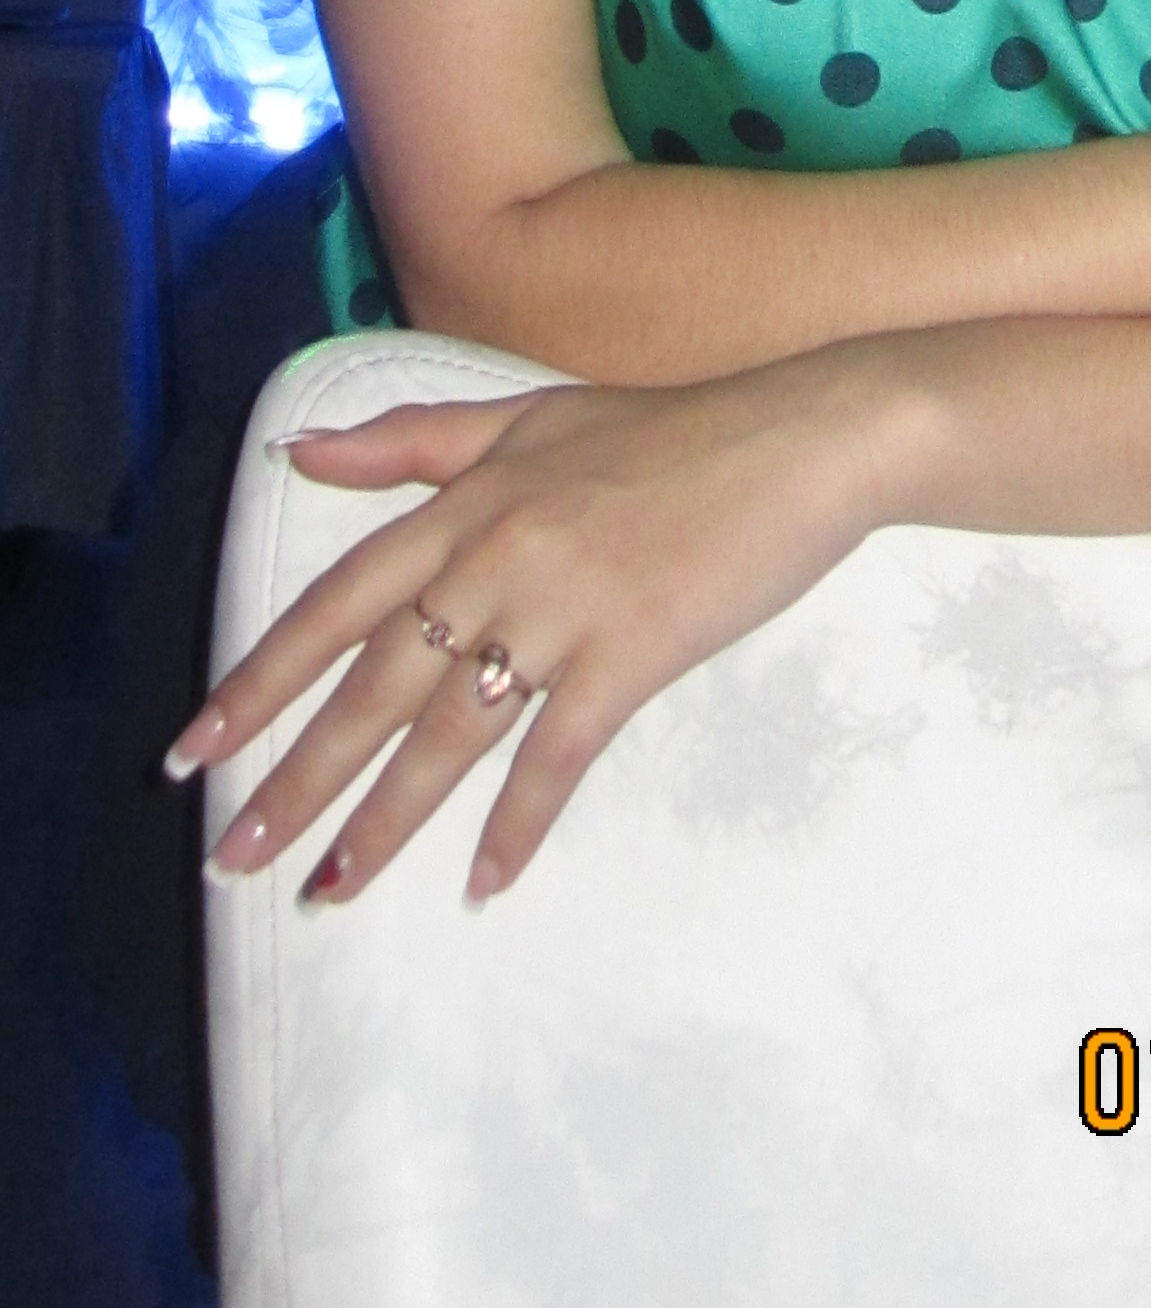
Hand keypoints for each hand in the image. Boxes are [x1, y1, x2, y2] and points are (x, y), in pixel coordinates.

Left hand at [169, 346, 899, 909]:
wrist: (800, 437)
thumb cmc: (668, 430)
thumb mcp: (528, 417)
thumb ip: (410, 443)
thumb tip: (295, 453)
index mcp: (465, 503)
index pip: (335, 605)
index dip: (260, 680)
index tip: (192, 752)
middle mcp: (496, 556)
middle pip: (375, 686)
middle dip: (296, 778)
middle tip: (234, 858)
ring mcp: (564, 607)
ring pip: (450, 734)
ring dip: (385, 822)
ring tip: (330, 890)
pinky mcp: (632, 653)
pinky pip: (557, 756)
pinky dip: (519, 824)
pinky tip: (483, 886)